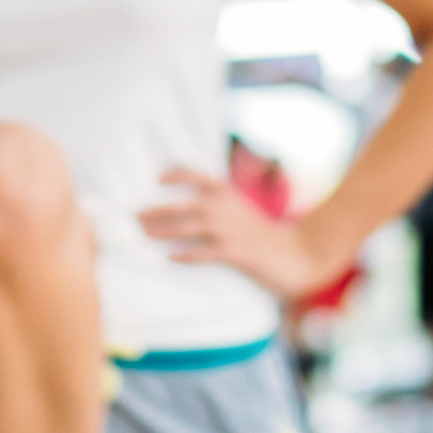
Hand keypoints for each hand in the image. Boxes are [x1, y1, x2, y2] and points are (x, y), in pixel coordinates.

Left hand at [139, 166, 348, 304]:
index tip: (156, 177)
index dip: (178, 175)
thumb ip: (218, 206)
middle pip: (188, 205)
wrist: (298, 254)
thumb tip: (186, 208)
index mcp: (230, 196)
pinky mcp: (237, 253)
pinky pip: (206, 252)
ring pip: (192, 227)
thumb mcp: (241, 213)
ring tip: (144, 234)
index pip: (200, 177)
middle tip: (135, 215)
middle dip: (159, 209)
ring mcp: (233, 231)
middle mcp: (229, 210)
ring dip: (165, 230)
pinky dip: (187, 254)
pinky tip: (171, 258)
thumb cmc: (263, 236)